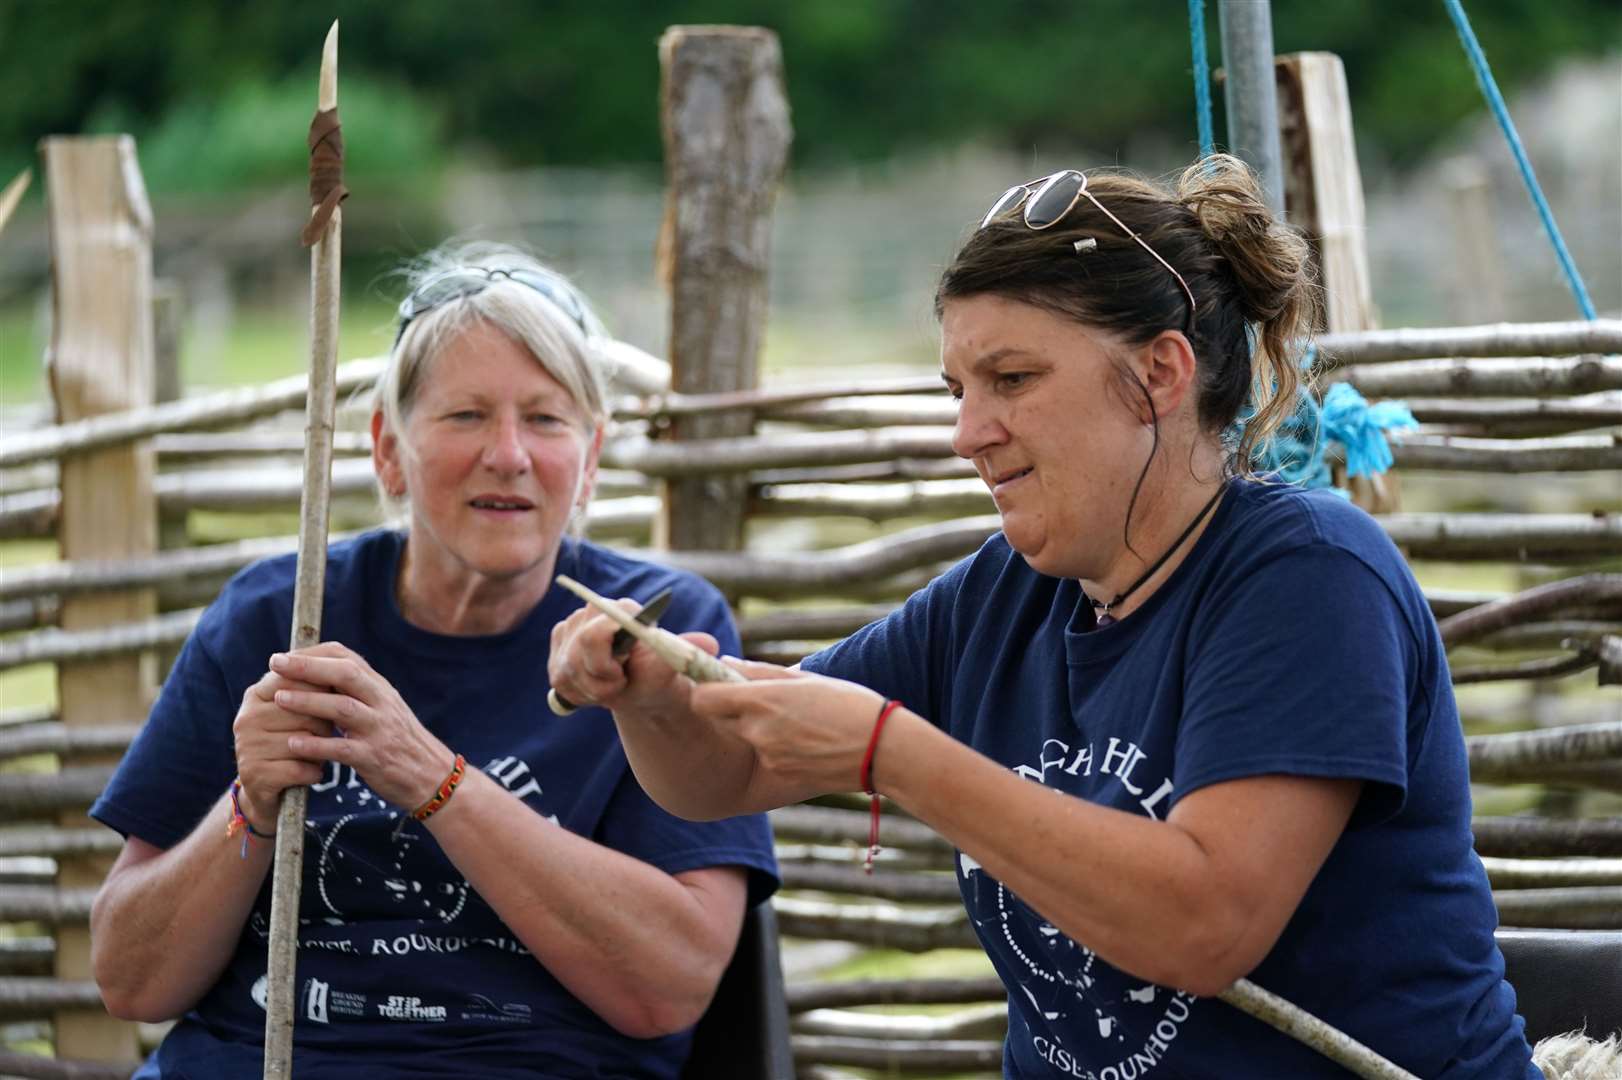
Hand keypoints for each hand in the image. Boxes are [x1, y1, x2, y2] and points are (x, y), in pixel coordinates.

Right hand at [232, 668, 335, 831]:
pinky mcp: (255, 774)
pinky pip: (301, 769)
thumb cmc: (293, 742)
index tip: (332, 701)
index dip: (322, 692)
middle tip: (324, 734)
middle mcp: (247, 717)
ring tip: (314, 754)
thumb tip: (346, 665)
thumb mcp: (298, 711)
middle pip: (305, 712)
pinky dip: (313, 773)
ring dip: (320, 750)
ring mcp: (247, 746)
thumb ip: (313, 687)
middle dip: (324, 725)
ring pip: (305, 741)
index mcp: (256, 694)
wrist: (268, 791)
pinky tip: (309, 773)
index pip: (298, 680)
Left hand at [267, 642, 452, 810]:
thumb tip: (320, 673)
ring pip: (342, 708)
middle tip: (275, 663)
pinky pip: (342, 749)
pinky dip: (316, 744)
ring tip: (278, 699)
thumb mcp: (384, 708)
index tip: (286, 656)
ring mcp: (379, 730)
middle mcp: (382, 703)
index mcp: (380, 689)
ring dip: (308, 702)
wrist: (432, 775)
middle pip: (345, 675)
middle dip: (308, 667)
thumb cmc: (399, 741)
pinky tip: (293, 742)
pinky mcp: (374, 758)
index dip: (314, 654)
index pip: (348, 658)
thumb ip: (358, 692)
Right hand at [548, 598, 721, 715]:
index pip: (602, 627)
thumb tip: (711, 644)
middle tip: (620, 682)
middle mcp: (589, 614)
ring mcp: (567, 634)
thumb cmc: (660, 674)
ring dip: (593, 688)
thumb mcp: (676, 665)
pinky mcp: (555, 657)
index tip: (623, 673)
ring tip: (613, 686)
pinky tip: (597, 691)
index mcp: (621, 609)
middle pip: (582, 646)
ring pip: (569, 667)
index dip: (610, 658)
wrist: (646, 692)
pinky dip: (582, 694)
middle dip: (601, 676)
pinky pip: (561, 682)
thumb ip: (687, 651)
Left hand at [689, 661, 885, 796]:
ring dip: (755, 727)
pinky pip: (764, 755)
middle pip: (718, 718)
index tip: (714, 682)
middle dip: (728, 708)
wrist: (881, 751)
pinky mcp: (779, 773)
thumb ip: (759, 672)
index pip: (702, 698)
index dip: (704, 689)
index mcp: (762, 699)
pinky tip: (803, 739)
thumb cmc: (849, 705)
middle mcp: (758, 729)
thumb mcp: (805, 679)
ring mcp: (767, 755)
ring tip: (792, 719)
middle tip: (757, 699)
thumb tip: (725, 663)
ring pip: (744, 736)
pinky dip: (774, 746)